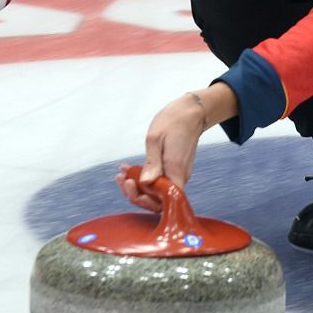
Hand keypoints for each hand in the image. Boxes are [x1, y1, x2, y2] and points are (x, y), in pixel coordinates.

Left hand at [114, 84, 235, 209]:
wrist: (191, 112)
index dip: (144, 199)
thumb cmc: (174, 121)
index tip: (130, 184)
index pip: (163, 200)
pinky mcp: (175, 170)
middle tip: (122, 180)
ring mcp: (178, 174)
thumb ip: (152, 163)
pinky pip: (159, 181)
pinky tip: (131, 170)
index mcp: (175, 170)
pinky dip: (145, 178)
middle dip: (136, 194)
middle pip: (158, 200)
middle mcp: (179, 176)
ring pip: (157, 191)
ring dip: (138, 186)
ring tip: (122, 174)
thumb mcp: (155, 138)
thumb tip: (146, 183)